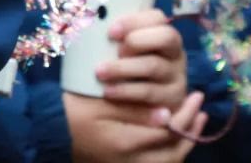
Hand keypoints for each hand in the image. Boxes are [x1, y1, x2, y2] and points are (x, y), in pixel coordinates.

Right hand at [65, 90, 206, 162]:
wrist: (50, 130)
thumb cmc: (72, 109)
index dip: (186, 114)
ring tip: (194, 123)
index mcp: (126, 143)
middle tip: (201, 109)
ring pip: (167, 161)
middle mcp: (131, 162)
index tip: (195, 95)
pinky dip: (171, 151)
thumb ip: (133, 110)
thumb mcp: (100, 104)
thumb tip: (167, 114)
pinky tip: (175, 135)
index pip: (169, 132)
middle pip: (174, 153)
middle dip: (192, 132)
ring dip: (185, 143)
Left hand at [97, 9, 186, 111]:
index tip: (111, 31)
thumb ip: (116, 37)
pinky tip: (108, 91)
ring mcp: (176, 76)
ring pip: (153, 65)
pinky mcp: (172, 99)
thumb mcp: (122, 51)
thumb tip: (90, 18)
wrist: (139, 110)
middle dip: (137, 40)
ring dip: (123, 67)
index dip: (134, 21)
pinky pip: (149, 92)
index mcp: (164, 35)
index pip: (157, 18)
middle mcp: (175, 54)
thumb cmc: (125, 70)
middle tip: (115, 50)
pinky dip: (126, 90)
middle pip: (166, 37)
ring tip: (100, 72)